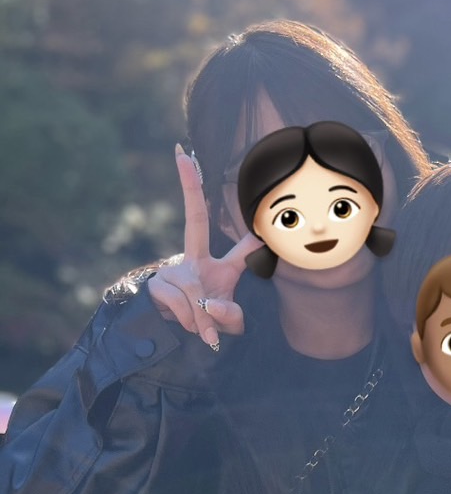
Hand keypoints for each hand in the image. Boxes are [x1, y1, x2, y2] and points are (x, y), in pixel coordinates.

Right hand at [147, 146, 262, 347]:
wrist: (175, 339)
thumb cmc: (209, 325)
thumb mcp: (230, 323)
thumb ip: (231, 317)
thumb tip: (212, 305)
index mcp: (220, 267)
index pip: (239, 245)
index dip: (250, 229)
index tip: (234, 183)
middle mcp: (195, 260)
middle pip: (195, 220)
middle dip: (189, 186)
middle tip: (183, 154)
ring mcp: (174, 270)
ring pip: (195, 291)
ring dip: (203, 319)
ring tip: (205, 332)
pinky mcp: (157, 283)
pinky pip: (181, 303)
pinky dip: (190, 321)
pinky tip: (188, 326)